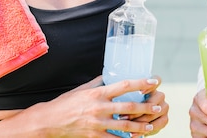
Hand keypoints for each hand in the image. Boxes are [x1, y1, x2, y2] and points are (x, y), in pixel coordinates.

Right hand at [27, 75, 165, 136]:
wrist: (49, 121)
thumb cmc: (65, 103)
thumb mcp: (82, 89)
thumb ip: (97, 83)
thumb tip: (109, 75)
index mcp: (98, 93)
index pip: (124, 85)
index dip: (140, 82)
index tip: (153, 81)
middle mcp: (99, 107)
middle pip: (128, 107)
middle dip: (146, 108)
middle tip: (158, 107)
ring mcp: (97, 123)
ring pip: (124, 126)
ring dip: (139, 127)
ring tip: (149, 127)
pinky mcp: (93, 136)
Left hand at [123, 76, 169, 135]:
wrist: (132, 122)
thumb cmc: (124, 107)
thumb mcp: (123, 99)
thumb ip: (122, 95)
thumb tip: (112, 92)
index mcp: (150, 86)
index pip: (156, 79)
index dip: (151, 85)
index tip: (140, 92)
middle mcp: (159, 95)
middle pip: (156, 98)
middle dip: (140, 108)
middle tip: (124, 116)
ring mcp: (163, 107)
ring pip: (157, 111)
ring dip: (142, 120)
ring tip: (127, 126)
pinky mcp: (164, 119)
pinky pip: (159, 124)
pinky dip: (146, 130)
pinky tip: (134, 134)